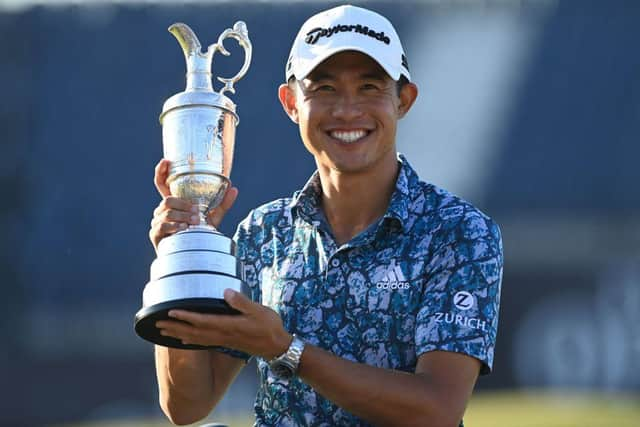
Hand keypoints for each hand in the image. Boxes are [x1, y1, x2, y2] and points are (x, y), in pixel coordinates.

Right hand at [148, 159, 238, 250]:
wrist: (193, 256)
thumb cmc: (199, 235)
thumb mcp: (213, 218)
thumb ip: (222, 204)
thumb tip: (234, 188)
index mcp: (174, 203)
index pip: (162, 184)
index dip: (161, 172)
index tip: (166, 161)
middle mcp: (162, 210)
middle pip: (167, 200)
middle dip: (183, 205)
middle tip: (197, 213)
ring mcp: (157, 222)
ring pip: (166, 212)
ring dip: (182, 216)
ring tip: (193, 223)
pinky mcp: (155, 234)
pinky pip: (162, 226)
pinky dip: (174, 226)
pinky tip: (183, 229)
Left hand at [156, 289, 291, 359]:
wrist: (276, 346)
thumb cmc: (269, 327)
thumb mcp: (259, 311)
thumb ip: (242, 302)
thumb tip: (226, 292)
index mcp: (229, 325)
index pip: (203, 321)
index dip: (186, 316)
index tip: (171, 312)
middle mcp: (223, 334)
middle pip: (194, 332)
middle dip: (175, 327)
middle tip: (157, 324)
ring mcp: (223, 340)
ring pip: (196, 338)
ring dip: (178, 334)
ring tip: (163, 331)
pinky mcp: (225, 343)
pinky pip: (202, 342)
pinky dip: (189, 340)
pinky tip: (182, 339)